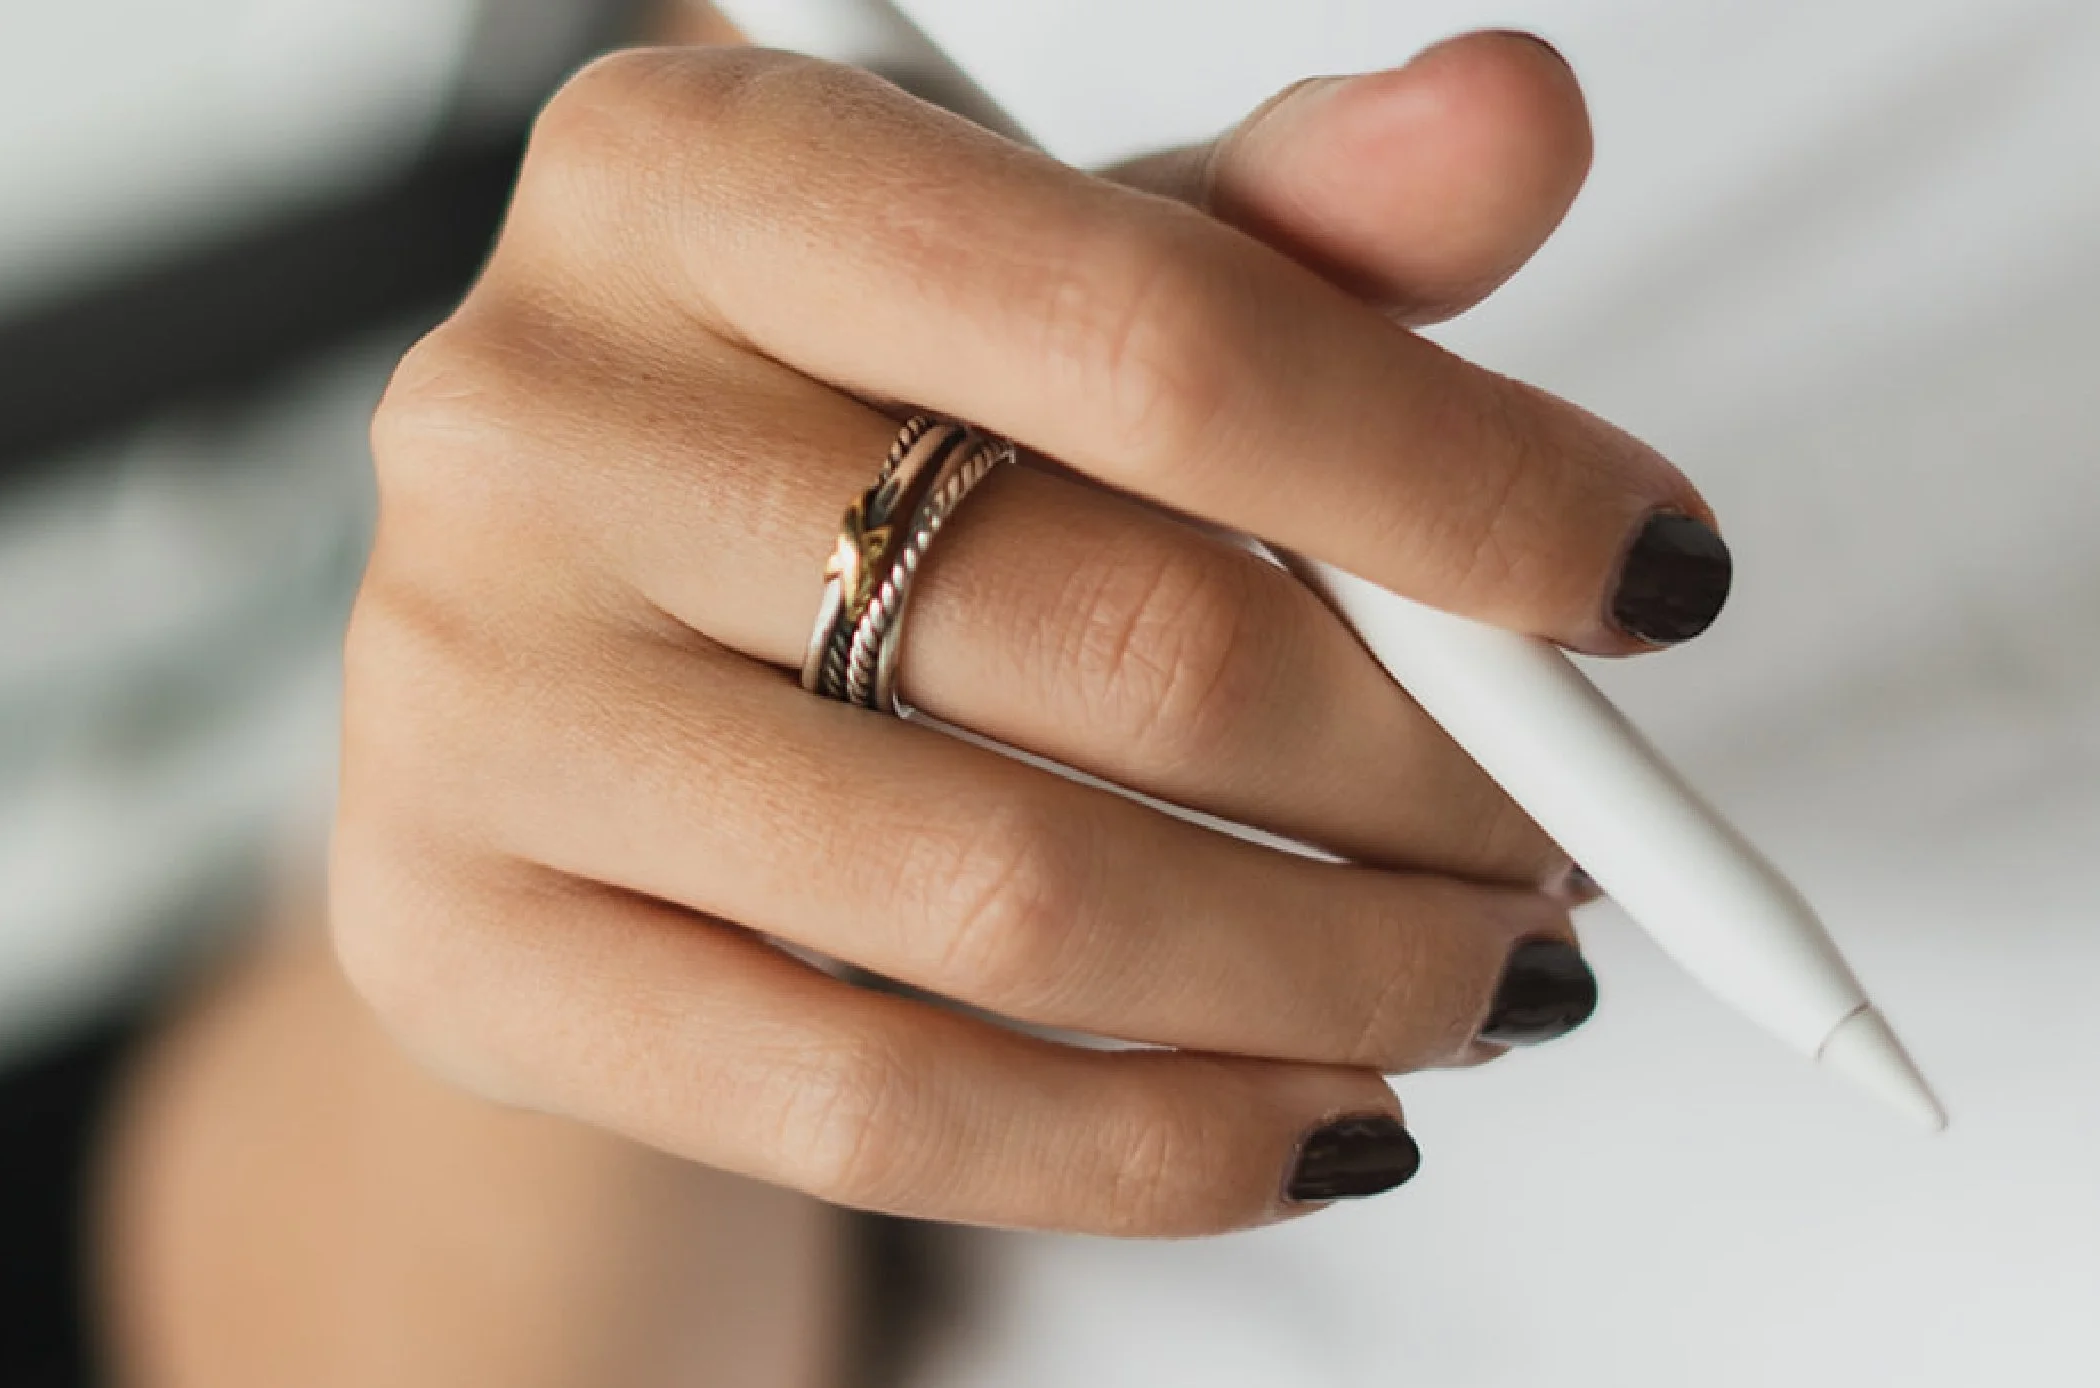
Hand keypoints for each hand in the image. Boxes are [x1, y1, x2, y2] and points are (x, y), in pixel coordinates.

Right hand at [333, 33, 1722, 1235]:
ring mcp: (460, 692)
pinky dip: (1152, 1147)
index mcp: (690, 171)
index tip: (1646, 583)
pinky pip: (870, 1111)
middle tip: (1560, 841)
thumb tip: (1514, 119)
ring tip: (1473, 981)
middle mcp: (530, 413)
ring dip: (1330, 977)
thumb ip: (1285, 235)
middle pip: (1110, 639)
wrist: (584, 684)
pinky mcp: (454, 938)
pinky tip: (1309, 1125)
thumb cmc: (846, 462)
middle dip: (1426, 780)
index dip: (1448, 479)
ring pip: (1012, 902)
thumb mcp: (1050, 305)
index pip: (1151, 334)